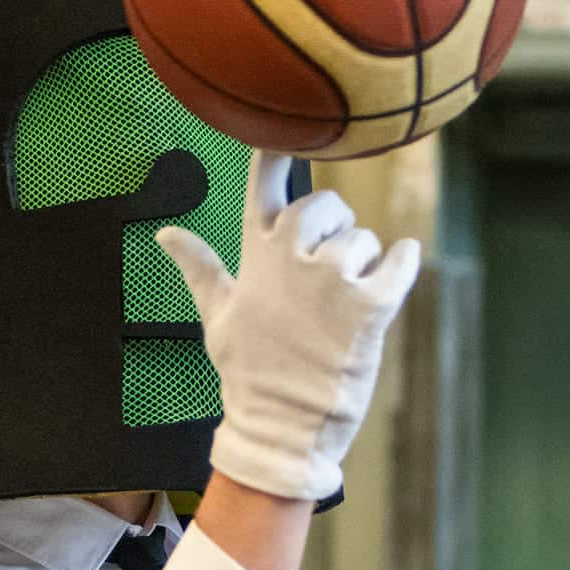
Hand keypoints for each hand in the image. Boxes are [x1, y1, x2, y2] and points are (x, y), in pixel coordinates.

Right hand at [157, 152, 419, 501]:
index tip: (284, 138)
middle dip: (334, 225)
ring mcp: (331, 281)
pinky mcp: (369, 306)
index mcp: (255, 257)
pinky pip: (399, 261)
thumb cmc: (249, 376)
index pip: (265, 188)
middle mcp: (292, 259)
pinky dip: (403, 262)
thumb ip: (199, 268)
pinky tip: (400, 266)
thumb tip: (165, 233)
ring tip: (348, 303)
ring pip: (362, 239)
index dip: (276, 157)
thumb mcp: (217, 318)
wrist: (280, 431)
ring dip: (364, 261)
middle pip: (323, 204)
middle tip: (332, 264)